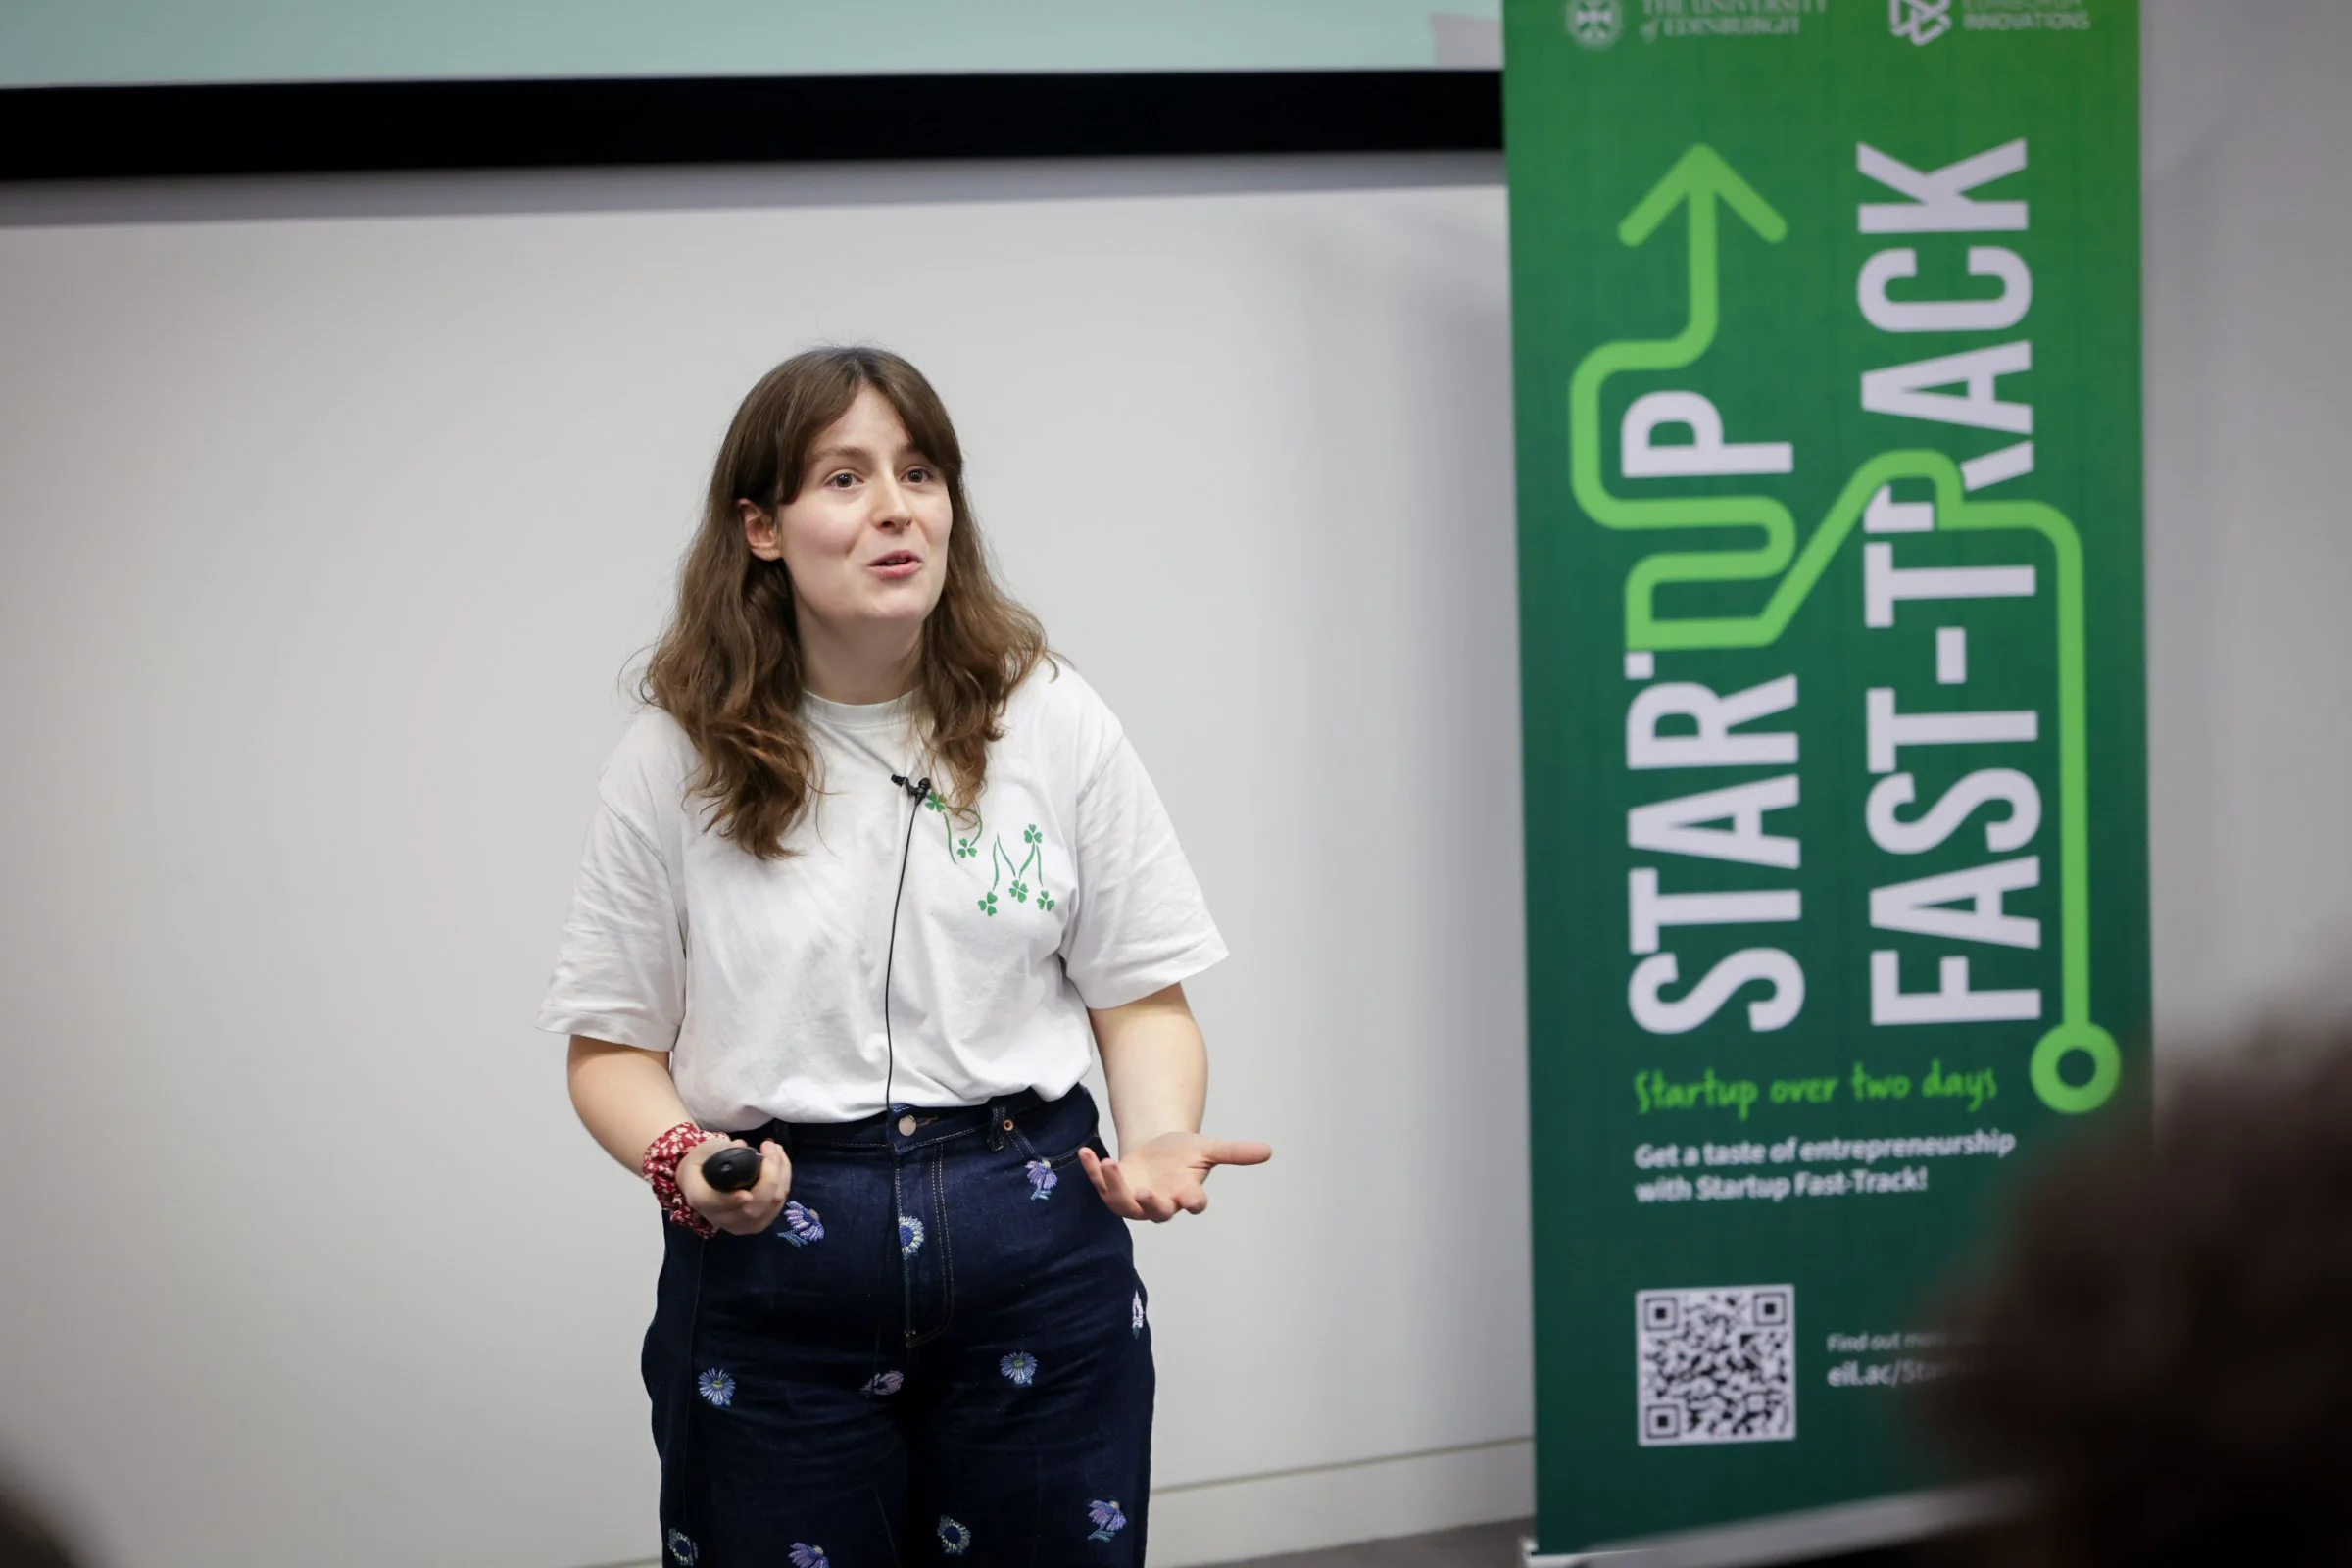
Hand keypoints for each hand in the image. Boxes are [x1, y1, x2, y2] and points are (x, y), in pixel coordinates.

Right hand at [678, 1136, 791, 1235]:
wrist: (703, 1183)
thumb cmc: (703, 1163)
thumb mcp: (702, 1151)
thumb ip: (718, 1148)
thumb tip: (741, 1146)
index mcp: (700, 1199)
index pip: (714, 1203)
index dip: (730, 1201)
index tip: (746, 1194)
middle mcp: (720, 1218)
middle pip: (751, 1209)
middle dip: (769, 1177)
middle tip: (770, 1147)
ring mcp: (741, 1225)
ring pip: (770, 1207)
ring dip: (781, 1175)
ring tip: (776, 1150)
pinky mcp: (758, 1224)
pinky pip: (778, 1206)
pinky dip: (784, 1182)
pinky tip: (781, 1163)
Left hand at [1078, 1131, 1270, 1221]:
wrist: (1155, 1149)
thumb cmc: (1182, 1153)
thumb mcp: (1207, 1148)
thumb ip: (1234, 1152)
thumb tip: (1268, 1150)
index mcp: (1186, 1193)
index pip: (1193, 1203)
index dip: (1192, 1201)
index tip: (1191, 1195)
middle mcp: (1160, 1202)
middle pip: (1157, 1211)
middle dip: (1151, 1203)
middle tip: (1145, 1192)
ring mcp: (1134, 1200)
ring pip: (1123, 1204)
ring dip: (1115, 1187)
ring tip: (1109, 1164)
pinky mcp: (1113, 1190)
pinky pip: (1100, 1186)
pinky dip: (1092, 1172)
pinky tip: (1086, 1153)